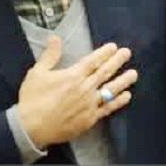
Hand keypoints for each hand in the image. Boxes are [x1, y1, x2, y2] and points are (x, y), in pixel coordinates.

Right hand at [15, 36, 136, 148]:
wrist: (31, 128)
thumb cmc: (32, 100)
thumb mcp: (37, 74)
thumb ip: (49, 56)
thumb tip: (55, 37)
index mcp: (73, 76)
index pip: (93, 61)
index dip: (105, 53)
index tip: (114, 47)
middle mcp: (85, 88)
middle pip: (105, 72)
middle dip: (118, 61)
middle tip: (127, 53)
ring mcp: (90, 104)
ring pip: (111, 90)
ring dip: (124, 80)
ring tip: (134, 73)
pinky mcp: (90, 119)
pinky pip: (108, 108)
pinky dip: (119, 101)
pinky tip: (127, 96)